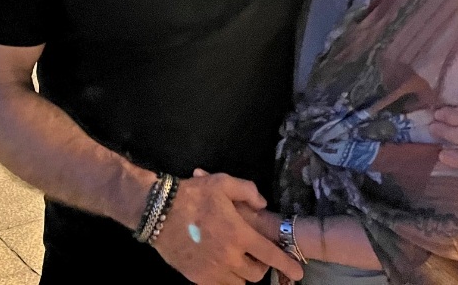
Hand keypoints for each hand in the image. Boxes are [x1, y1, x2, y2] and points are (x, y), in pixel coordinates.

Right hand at [153, 171, 303, 283]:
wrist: (159, 213)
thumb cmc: (194, 195)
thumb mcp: (223, 183)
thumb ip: (248, 191)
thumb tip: (263, 204)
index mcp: (239, 235)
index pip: (270, 255)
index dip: (287, 265)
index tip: (299, 273)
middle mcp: (230, 258)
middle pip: (256, 274)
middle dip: (260, 266)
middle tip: (254, 255)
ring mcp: (213, 271)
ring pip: (239, 283)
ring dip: (242, 274)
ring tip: (236, 260)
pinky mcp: (198, 279)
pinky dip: (225, 279)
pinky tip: (220, 265)